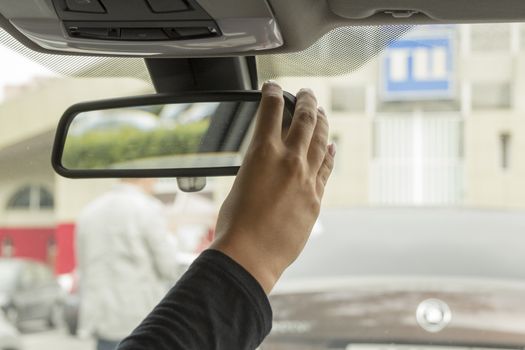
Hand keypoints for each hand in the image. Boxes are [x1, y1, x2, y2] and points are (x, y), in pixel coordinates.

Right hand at [210, 81, 335, 293]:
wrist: (250, 254)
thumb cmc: (235, 223)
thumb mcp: (240, 182)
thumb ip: (258, 167)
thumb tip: (269, 164)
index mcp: (262, 152)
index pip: (271, 110)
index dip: (272, 93)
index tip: (273, 87)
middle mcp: (288, 159)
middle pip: (304, 118)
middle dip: (305, 100)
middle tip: (305, 93)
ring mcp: (307, 178)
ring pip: (320, 139)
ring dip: (321, 121)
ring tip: (320, 111)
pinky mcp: (316, 197)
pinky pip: (326, 167)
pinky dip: (328, 153)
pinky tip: (330, 146)